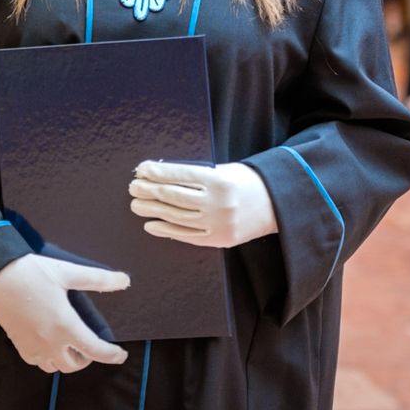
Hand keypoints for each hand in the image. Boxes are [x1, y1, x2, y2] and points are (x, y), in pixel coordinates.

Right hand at [0, 254, 129, 373]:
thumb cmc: (32, 273)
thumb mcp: (67, 272)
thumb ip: (98, 278)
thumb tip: (124, 280)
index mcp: (65, 326)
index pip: (95, 350)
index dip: (111, 355)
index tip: (121, 355)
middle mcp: (51, 342)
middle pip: (75, 365)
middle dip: (87, 359)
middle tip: (91, 346)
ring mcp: (34, 348)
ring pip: (57, 367)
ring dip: (68, 361)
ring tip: (71, 345)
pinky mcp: (21, 347)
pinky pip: (40, 363)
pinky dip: (50, 359)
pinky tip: (51, 343)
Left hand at [129, 161, 278, 248]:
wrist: (276, 206)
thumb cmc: (247, 183)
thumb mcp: (225, 170)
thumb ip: (198, 175)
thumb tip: (161, 177)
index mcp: (220, 180)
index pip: (181, 174)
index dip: (158, 172)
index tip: (141, 169)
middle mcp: (218, 203)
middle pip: (175, 196)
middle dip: (150, 191)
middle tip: (133, 187)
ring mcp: (218, 224)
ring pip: (177, 216)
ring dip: (152, 210)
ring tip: (136, 204)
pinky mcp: (218, 240)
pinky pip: (186, 236)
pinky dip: (166, 230)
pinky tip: (151, 225)